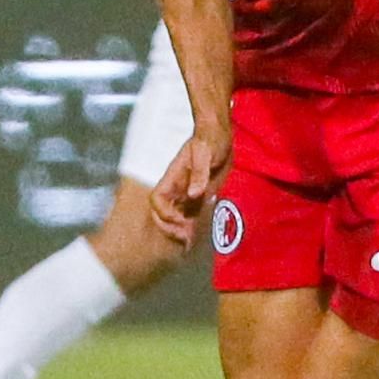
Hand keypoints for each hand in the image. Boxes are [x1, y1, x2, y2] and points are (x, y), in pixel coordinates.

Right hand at [149, 127, 232, 243]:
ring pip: (177, 216)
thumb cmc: (210, 139)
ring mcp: (187, 191)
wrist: (220, 134)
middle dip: (170, 228)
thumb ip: (200, 173)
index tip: (179, 221)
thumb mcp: (206, 153)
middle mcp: (178, 187)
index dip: (164, 214)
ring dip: (181, 231)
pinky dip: (192, 226)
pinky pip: (191, 213)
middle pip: (162, 212)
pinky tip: (197, 236)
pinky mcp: (200, 194)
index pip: (158, 199)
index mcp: (174, 177)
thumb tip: (193, 194)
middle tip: (185, 239)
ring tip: (190, 244)